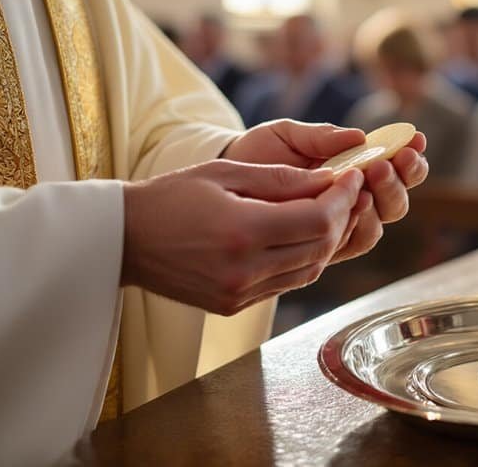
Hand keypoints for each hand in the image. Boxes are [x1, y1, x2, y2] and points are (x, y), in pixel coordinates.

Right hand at [121, 160, 363, 314]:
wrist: (124, 239)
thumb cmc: (171, 197)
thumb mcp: (226, 172)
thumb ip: (282, 179)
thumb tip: (330, 181)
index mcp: (241, 232)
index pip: (317, 220)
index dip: (343, 199)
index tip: (354, 178)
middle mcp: (244, 270)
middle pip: (320, 248)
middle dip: (342, 218)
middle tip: (348, 194)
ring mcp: (239, 293)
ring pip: (309, 271)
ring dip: (327, 242)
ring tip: (329, 213)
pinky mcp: (234, 305)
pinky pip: (286, 284)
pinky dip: (303, 260)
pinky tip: (301, 236)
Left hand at [222, 119, 428, 263]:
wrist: (222, 180)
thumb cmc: (258, 154)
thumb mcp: (288, 136)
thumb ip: (321, 137)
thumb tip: (360, 137)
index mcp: (354, 170)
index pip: (395, 168)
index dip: (411, 156)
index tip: (415, 139)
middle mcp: (354, 200)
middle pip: (396, 200)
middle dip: (401, 179)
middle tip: (391, 161)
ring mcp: (340, 225)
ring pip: (381, 222)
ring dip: (384, 198)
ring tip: (373, 173)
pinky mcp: (323, 247)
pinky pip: (353, 242)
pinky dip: (360, 224)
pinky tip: (356, 202)